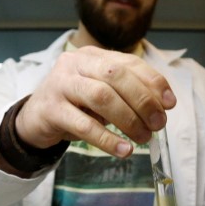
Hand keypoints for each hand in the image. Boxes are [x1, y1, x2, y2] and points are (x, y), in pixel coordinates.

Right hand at [15, 46, 176, 157]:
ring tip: (143, 138)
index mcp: (92, 55)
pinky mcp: (51, 109)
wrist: (34, 118)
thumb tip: (161, 108)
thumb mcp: (101, 94)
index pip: (128, 62)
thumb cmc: (74, 105)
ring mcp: (61, 84)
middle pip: (116, 76)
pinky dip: (107, 139)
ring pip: (101, 97)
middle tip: (158, 124)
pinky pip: (84, 125)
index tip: (170, 103)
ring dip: (128, 119)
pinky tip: (123, 150)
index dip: (153, 82)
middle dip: (143, 101)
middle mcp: (75, 63)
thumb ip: (126, 94)